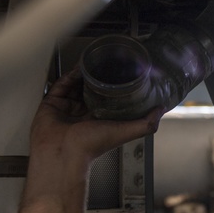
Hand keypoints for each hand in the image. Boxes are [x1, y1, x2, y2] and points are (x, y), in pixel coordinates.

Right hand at [23, 68, 161, 206]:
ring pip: (75, 85)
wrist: (63, 152)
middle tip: (106, 63)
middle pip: (90, 90)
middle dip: (97, 77)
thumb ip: (146, 123)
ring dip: (83, 73)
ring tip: (92, 60)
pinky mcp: (52, 103)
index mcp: (99, 121)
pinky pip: (60, 85)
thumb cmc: (91, 146)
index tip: (123, 73)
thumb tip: (161, 110)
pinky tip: (79, 66)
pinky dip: (69, 75)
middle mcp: (82, 114)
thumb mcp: (125, 132)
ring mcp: (67, 108)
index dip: (115, 87)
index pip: (108, 100)